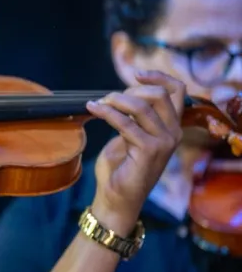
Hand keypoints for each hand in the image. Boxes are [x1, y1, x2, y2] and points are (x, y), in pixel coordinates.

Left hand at [86, 70, 184, 234]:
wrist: (116, 197)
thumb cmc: (120, 168)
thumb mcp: (128, 136)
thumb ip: (132, 117)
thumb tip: (122, 95)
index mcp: (171, 127)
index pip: (178, 91)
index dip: (159, 77)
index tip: (136, 74)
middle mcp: (173, 133)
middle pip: (159, 94)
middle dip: (130, 90)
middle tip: (108, 98)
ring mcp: (164, 142)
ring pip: (141, 106)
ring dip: (115, 100)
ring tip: (97, 104)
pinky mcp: (149, 150)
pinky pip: (125, 123)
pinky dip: (106, 112)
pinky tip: (92, 109)